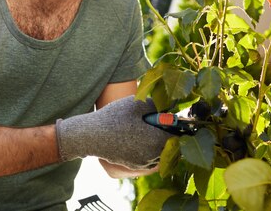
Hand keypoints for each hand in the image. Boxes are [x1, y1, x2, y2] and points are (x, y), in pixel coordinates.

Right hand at [56, 95, 171, 169]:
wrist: (92, 136)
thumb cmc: (114, 117)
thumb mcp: (136, 104)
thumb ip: (156, 104)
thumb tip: (170, 106)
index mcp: (157, 140)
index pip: (178, 135)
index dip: (175, 124)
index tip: (168, 117)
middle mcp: (153, 155)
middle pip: (170, 145)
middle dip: (166, 133)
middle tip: (155, 121)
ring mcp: (143, 163)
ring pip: (160, 153)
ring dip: (157, 142)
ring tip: (144, 129)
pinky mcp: (134, 165)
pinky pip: (149, 158)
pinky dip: (147, 149)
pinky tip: (135, 137)